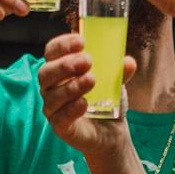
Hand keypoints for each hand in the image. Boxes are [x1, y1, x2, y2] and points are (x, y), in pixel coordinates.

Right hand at [36, 30, 138, 155]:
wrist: (111, 133)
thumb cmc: (105, 101)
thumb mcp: (114, 82)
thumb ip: (119, 72)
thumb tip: (128, 62)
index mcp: (60, 70)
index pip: (52, 52)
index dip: (62, 44)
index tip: (81, 41)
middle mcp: (51, 87)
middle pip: (46, 72)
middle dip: (65, 65)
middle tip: (87, 61)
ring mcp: (53, 108)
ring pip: (52, 95)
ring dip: (71, 86)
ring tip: (91, 80)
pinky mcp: (60, 127)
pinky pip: (59, 118)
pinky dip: (71, 109)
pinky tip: (84, 103)